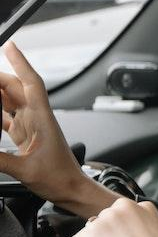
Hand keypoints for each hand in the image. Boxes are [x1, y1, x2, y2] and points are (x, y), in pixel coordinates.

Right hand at [0, 42, 86, 203]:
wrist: (73, 190)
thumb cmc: (60, 180)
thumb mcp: (25, 170)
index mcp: (43, 119)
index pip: (31, 83)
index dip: (21, 62)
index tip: (10, 45)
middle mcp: (38, 118)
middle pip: (14, 88)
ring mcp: (32, 126)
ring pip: (9, 101)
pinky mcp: (26, 136)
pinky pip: (6, 117)